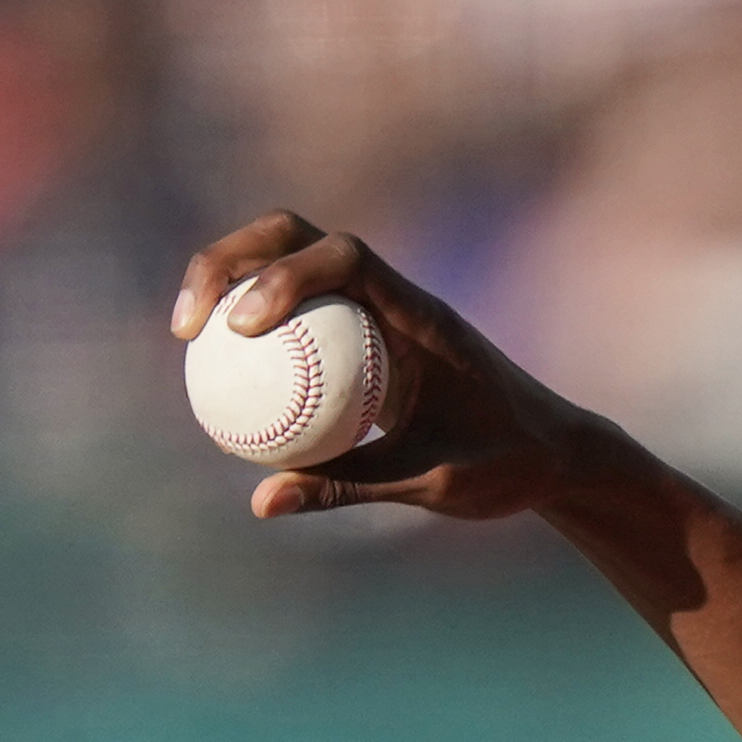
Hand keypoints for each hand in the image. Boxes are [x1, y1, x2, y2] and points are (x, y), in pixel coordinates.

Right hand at [172, 210, 602, 521]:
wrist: (555, 453)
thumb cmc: (507, 465)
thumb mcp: (434, 483)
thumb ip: (351, 487)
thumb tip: (261, 502)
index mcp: (424, 316)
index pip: (350, 259)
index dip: (286, 274)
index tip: (243, 327)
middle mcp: (398, 298)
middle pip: (301, 239)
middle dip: (232, 258)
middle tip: (187, 324)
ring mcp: (381, 310)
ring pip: (294, 265)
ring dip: (234, 281)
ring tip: (186, 338)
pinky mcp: (370, 333)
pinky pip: (304, 315)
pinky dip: (259, 328)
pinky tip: (219, 377)